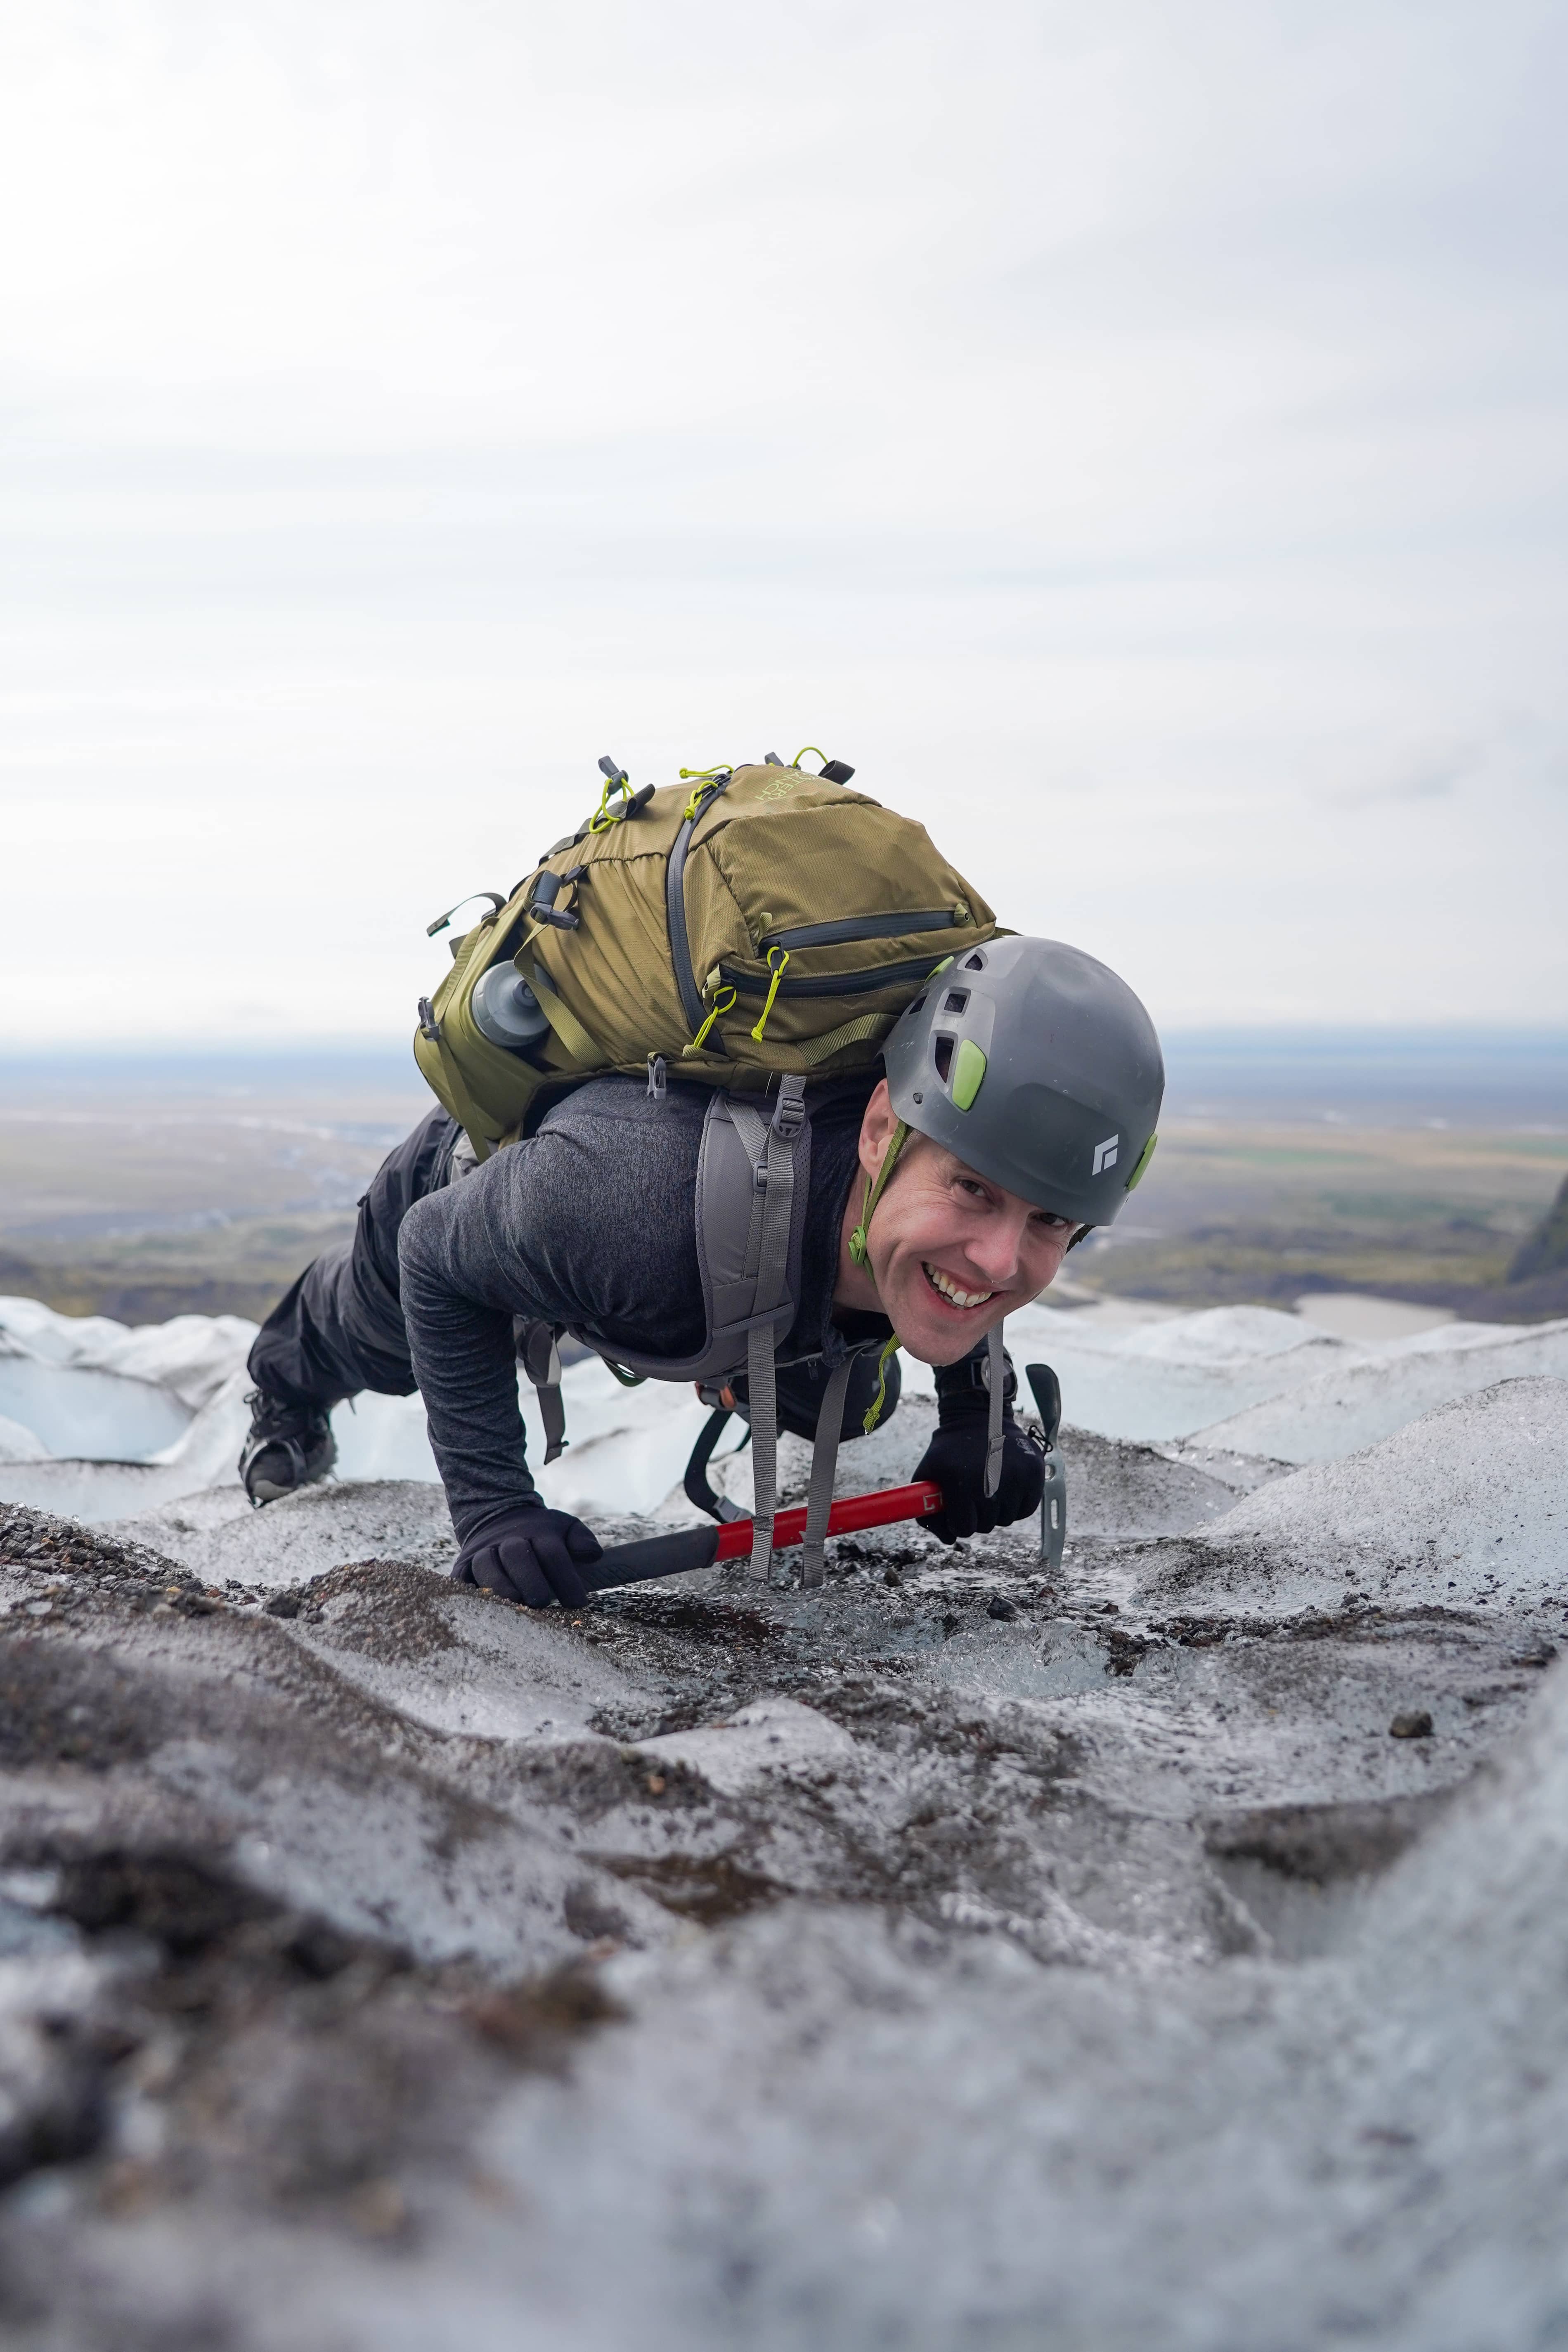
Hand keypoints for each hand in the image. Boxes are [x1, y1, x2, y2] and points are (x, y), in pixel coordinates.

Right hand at [452, 1503, 602, 1607]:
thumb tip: (592, 1554)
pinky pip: (461, 1578)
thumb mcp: (565, 1528)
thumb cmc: (541, 1534)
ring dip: (501, 1586)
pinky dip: (470, 1591)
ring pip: (487, 1565)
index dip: (567, 1579)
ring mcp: (483, 1551)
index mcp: (538, 1531)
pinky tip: (484, 1607)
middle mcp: (508, 1539)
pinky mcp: (463, 1565)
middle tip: (544, 1602)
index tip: (579, 1603)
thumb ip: (581, 1539)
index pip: (553, 1553)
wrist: (498, 1519)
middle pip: (517, 1555)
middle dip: (532, 1580)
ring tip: (517, 1605)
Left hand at [912, 1412, 1043, 1544]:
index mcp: (961, 1482)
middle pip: (986, 1526)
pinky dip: (1015, 1503)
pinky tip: (1006, 1484)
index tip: (958, 1505)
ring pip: (1006, 1519)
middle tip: (974, 1492)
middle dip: (977, 1514)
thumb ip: (927, 1513)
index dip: (958, 1520)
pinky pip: (1025, 1509)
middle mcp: (991, 1481)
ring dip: (996, 1509)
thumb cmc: (950, 1451)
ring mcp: (1016, 1477)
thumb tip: (950, 1541)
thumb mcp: (927, 1475)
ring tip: (989, 1483)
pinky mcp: (1034, 1472)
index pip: (963, 1529)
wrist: (979, 1416)